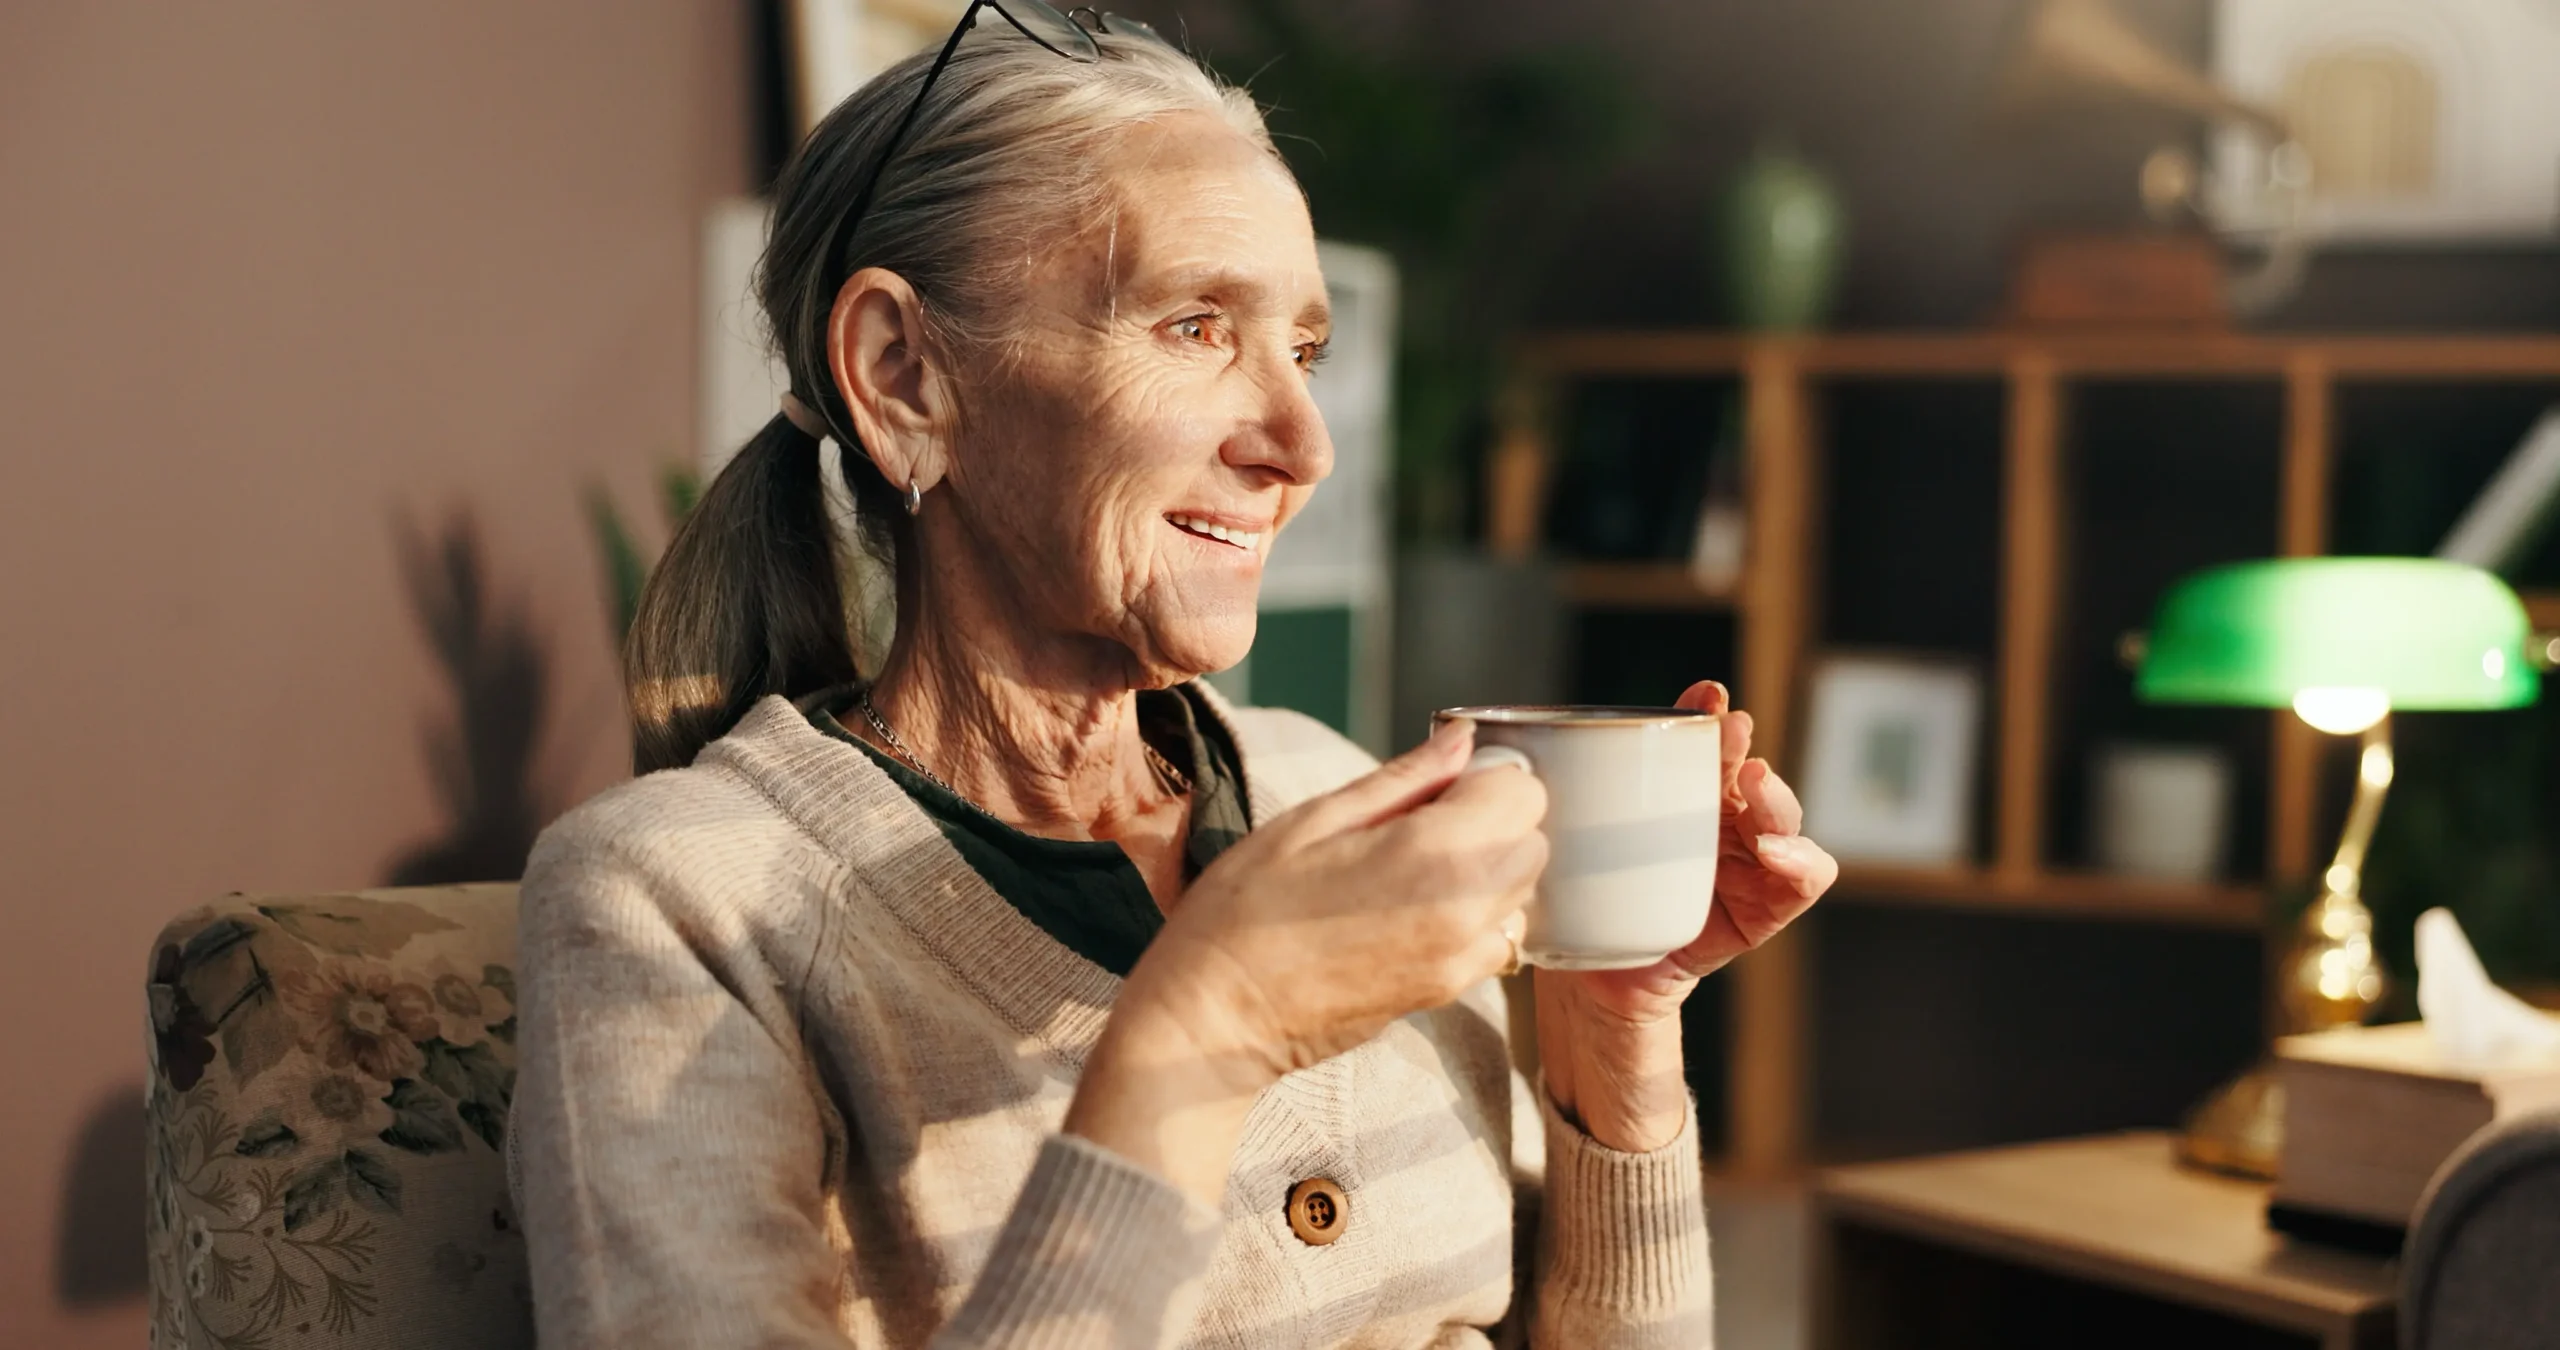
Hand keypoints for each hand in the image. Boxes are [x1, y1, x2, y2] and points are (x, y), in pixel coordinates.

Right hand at [1068, 717, 1547, 1203]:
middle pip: (1536, 842)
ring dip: (1488, 870)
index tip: (1435, 786)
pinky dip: (1474, 917)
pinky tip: (1411, 910)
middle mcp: (1464, 909)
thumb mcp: (1311, 820)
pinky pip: (1495, 940)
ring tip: (1413, 869)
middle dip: (1494, 821)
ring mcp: (1460, 959)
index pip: (1524, 792)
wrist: (1214, 1018)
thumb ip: (1402, 779)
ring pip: (1522, 893)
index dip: (1484, 778)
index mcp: (1432, 854)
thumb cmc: (1242, 911)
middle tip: (1422, 822)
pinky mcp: (1447, 993)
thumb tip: (1463, 739)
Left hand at [1537, 680, 1836, 1151]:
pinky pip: (1798, 885)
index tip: (1704, 697)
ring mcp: (1743, 866)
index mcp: (1674, 800)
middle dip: (1741, 750)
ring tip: (1755, 785)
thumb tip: (1511, 734)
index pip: (1705, 747)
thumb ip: (1556, 798)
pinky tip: (1778, 853)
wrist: (1584, 988)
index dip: (1710, 719)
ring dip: (1777, 797)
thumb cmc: (1572, 902)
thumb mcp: (1564, 841)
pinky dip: (1801, 863)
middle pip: (1746, 775)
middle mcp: (1716, 825)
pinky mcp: (1757, 913)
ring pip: (1782, 819)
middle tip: (1728, 735)